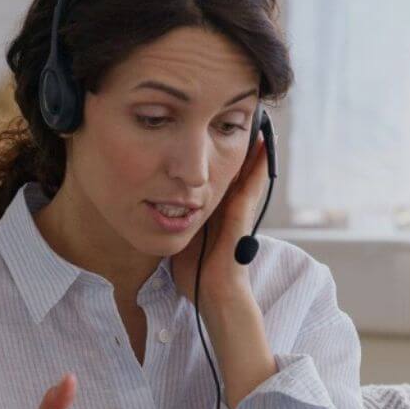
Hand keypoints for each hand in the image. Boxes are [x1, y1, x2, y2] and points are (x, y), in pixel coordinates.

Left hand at [172, 129, 269, 308]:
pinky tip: (262, 145)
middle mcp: (226, 206)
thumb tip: (146, 204)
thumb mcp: (177, 237)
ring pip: (244, 171)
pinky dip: (258, 165)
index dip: (212, 150)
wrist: (211, 293)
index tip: (210, 126)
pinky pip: (251, 185)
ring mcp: (237, 210)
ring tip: (257, 120)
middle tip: (240, 115)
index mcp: (211, 208)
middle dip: (232, 142)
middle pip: (230, 165)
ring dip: (251, 147)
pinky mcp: (241, 216)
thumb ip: (167, 220)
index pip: (211, 172)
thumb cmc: (193, 272)